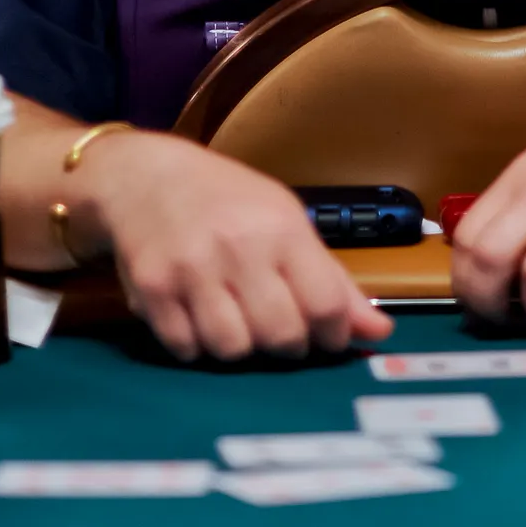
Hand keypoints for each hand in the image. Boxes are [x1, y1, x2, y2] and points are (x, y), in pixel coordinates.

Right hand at [81, 133, 393, 361]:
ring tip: (236, 318)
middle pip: (280, 336)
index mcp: (280, 227)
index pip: (325, 304)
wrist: (146, 176)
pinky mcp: (152, 291)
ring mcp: (192, 271)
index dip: (333, 333)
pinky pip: (187, 349)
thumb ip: (333, 279)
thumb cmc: (228, 199)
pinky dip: (197, 344)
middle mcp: (238, 248)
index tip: (326, 333)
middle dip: (286, 344)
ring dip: (239, 346)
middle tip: (278, 327)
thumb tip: (379, 332)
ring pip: (232, 350)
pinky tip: (198, 315)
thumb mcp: (286, 220)